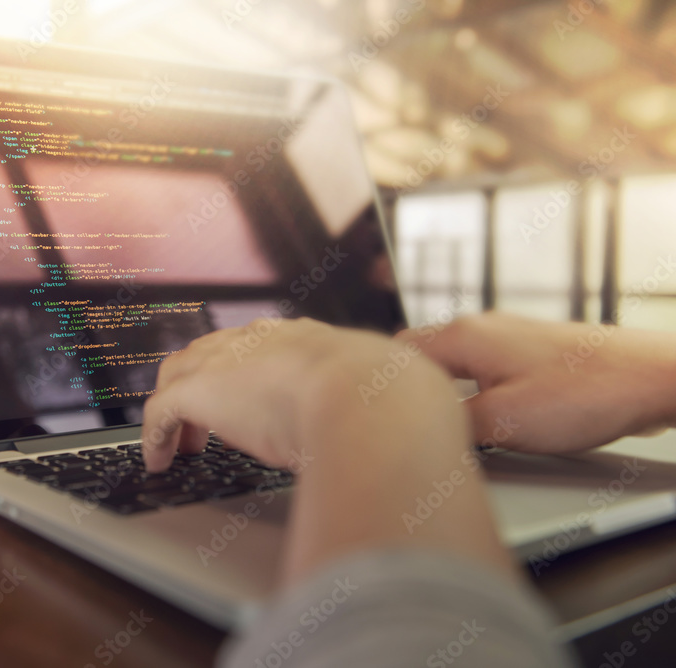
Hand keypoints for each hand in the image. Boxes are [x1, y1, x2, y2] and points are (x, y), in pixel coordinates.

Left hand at [142, 318, 514, 582]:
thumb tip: (411, 427)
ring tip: (180, 448)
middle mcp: (264, 340)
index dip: (250, 374)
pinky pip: (161, 410)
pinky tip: (160, 460)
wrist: (373, 397)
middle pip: (212, 351)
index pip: (263, 348)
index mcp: (309, 340)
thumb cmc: (395, 403)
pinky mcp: (202, 392)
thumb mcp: (388, 397)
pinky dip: (156, 435)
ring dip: (177, 410)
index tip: (252, 402)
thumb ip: (383, 407)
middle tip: (205, 425)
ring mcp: (230, 361)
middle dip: (204, 384)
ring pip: (180, 374)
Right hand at [398, 313, 675, 453]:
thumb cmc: (588, 393)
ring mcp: (508, 337)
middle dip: (406, 386)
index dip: (376, 382)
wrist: (653, 377)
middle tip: (394, 420)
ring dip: (439, 389)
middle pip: (421, 354)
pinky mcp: (531, 353)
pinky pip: (481, 367)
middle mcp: (482, 327)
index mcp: (464, 336)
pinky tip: (479, 415)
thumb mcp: (504, 422)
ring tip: (433, 422)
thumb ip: (451, 424)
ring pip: (453, 361)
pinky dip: (469, 388)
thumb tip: (419, 431)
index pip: (395, 352)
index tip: (365, 409)